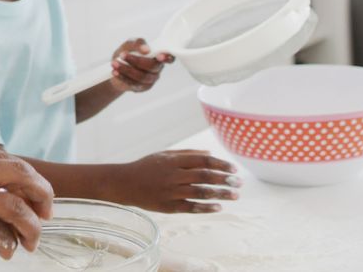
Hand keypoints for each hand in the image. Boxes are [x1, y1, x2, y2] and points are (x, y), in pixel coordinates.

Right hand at [0, 149, 53, 258]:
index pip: (8, 161)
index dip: (30, 178)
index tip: (39, 197)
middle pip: (20, 175)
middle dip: (42, 194)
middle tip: (48, 214)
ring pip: (14, 208)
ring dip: (31, 227)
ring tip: (32, 243)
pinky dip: (8, 244)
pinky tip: (7, 252)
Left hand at [109, 38, 174, 92]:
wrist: (116, 66)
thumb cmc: (127, 52)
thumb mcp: (130, 44)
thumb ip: (138, 43)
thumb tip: (146, 50)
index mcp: (158, 56)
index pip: (169, 58)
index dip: (167, 58)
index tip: (160, 56)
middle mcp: (157, 68)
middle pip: (152, 66)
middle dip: (136, 60)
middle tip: (122, 55)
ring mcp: (150, 79)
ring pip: (141, 76)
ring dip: (126, 69)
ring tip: (114, 63)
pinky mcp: (142, 88)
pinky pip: (133, 84)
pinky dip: (122, 77)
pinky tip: (115, 71)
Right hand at [113, 150, 241, 212]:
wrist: (124, 184)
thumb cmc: (146, 167)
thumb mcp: (164, 155)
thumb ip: (187, 154)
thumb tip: (210, 154)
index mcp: (173, 161)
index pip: (203, 161)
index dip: (221, 165)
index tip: (234, 169)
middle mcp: (173, 175)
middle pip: (204, 176)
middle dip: (225, 179)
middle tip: (239, 183)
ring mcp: (171, 191)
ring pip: (200, 192)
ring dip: (220, 194)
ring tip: (234, 195)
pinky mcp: (168, 206)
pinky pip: (191, 207)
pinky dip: (206, 208)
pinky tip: (218, 207)